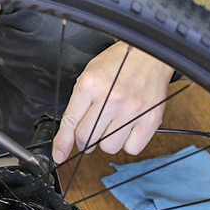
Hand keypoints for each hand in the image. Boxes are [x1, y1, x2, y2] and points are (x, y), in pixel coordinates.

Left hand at [52, 42, 173, 162]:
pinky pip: (131, 149)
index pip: (71, 121)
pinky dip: (127, 143)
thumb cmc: (119, 62)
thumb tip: (70, 130)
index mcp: (90, 84)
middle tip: (89, 134)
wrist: (149, 55)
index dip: (63, 142)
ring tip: (112, 124)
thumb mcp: (90, 73)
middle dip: (84, 141)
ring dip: (106, 141)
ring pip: (108, 147)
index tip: (59, 154)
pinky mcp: (149, 120)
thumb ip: (79, 101)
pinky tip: (127, 128)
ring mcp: (131, 110)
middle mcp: (110, 98)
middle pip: (87, 138)